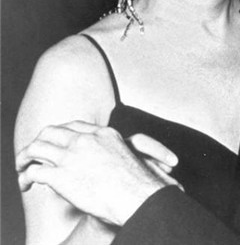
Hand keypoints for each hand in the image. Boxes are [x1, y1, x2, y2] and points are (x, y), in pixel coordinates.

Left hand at [16, 121, 180, 225]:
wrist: (137, 195)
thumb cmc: (136, 183)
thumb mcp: (125, 156)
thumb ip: (109, 153)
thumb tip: (99, 162)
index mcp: (102, 133)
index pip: (72, 125)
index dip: (58, 134)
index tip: (54, 143)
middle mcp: (85, 140)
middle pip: (51, 131)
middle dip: (37, 142)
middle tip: (32, 153)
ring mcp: (73, 156)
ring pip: (36, 147)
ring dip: (25, 157)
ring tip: (22, 167)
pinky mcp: (62, 176)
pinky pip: (35, 171)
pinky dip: (26, 177)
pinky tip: (27, 184)